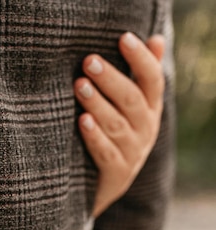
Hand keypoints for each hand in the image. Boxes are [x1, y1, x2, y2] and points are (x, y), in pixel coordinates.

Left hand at [75, 32, 164, 217]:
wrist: (102, 188)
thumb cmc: (114, 137)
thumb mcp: (129, 108)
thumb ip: (140, 75)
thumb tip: (155, 38)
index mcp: (150, 110)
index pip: (152, 81)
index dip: (141, 59)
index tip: (123, 38)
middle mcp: (145, 130)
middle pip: (131, 100)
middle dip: (110, 78)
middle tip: (88, 61)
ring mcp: (133, 153)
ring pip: (116, 125)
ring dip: (97, 104)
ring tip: (79, 86)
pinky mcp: (116, 174)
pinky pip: (106, 153)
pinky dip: (94, 136)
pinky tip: (82, 121)